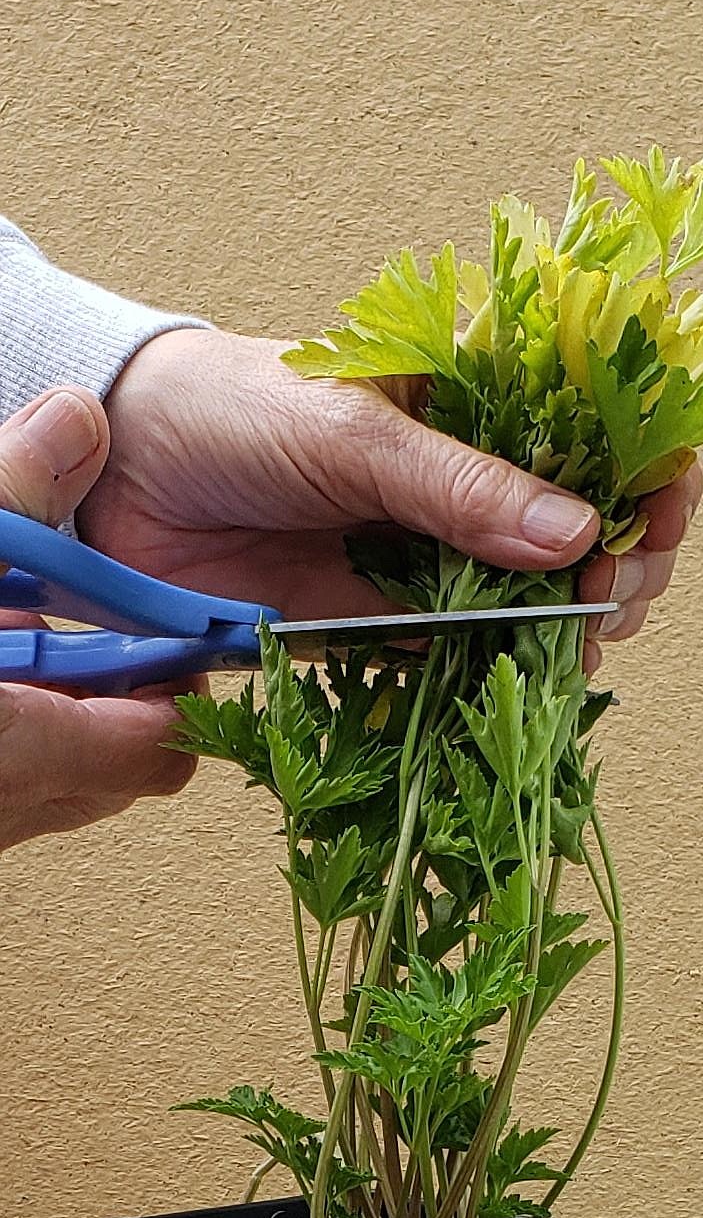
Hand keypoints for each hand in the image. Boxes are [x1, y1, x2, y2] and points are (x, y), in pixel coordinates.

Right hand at [0, 389, 195, 851]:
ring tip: (11, 637)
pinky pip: (3, 794)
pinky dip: (5, 735)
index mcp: (5, 751)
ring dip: (54, 719)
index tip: (162, 630)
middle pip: (116, 778)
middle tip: (80, 623)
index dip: (171, 685)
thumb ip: (4, 500)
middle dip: (116, 702)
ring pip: (56, 791)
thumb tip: (77, 423)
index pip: (155, 750)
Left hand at [78, 329, 700, 670]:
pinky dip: (516, 673)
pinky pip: (475, 656)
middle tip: (616, 586)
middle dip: (631, 557)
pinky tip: (541, 678)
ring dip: (585, 622)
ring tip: (587, 631)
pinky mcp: (396, 621)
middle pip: (594, 524)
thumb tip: (577, 535)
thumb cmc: (233, 407)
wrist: (120, 475)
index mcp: (478, 399)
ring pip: (547, 597)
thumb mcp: (355, 431)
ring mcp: (439, 553)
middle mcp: (472, 479)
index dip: (651, 469)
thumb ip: (462, 488)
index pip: (600, 430)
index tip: (665, 511)